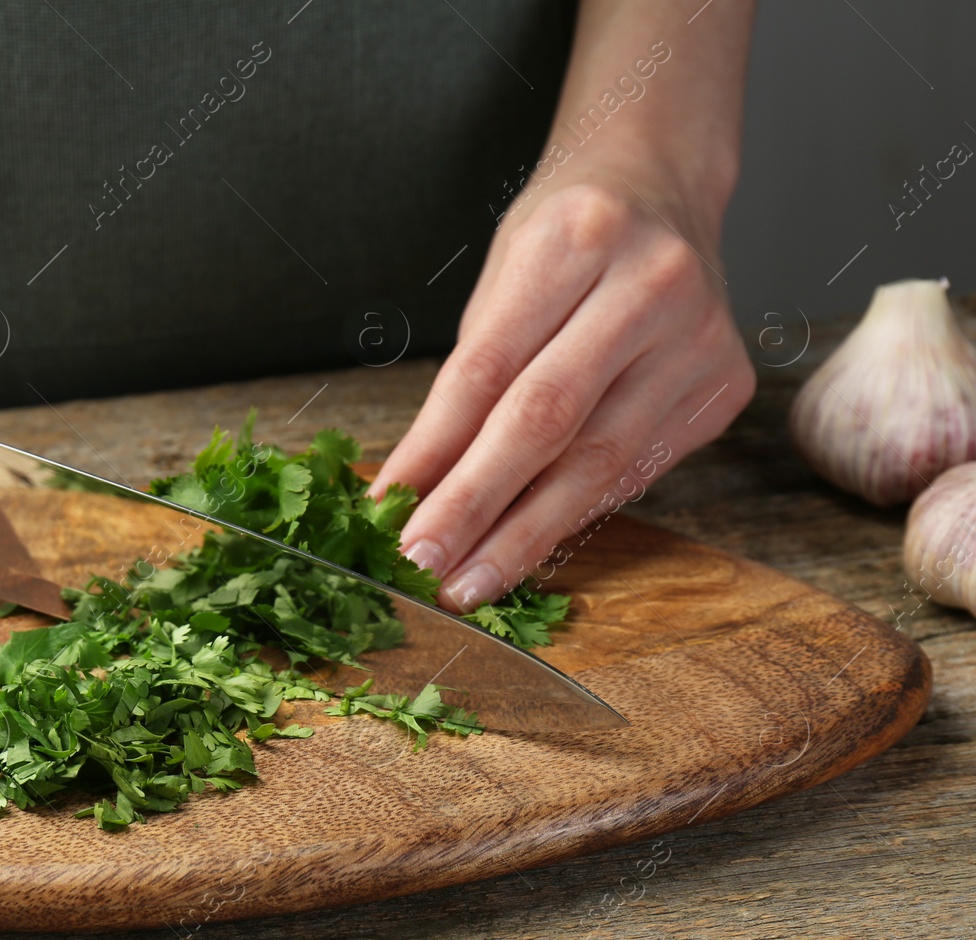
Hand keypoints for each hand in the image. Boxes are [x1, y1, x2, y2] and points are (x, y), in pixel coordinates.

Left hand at [371, 177, 753, 612]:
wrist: (664, 183)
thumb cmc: (566, 234)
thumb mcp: (502, 275)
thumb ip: (467, 377)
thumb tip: (413, 486)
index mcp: (576, 239)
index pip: (486, 370)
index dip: (432, 451)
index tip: (388, 511)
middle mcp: (650, 285)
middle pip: (545, 422)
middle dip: (475, 506)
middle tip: (422, 566)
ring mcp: (700, 337)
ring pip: (597, 462)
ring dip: (524, 534)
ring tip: (469, 581)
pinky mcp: (725, 384)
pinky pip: (636, 467)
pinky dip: (575, 512)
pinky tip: (529, 546)